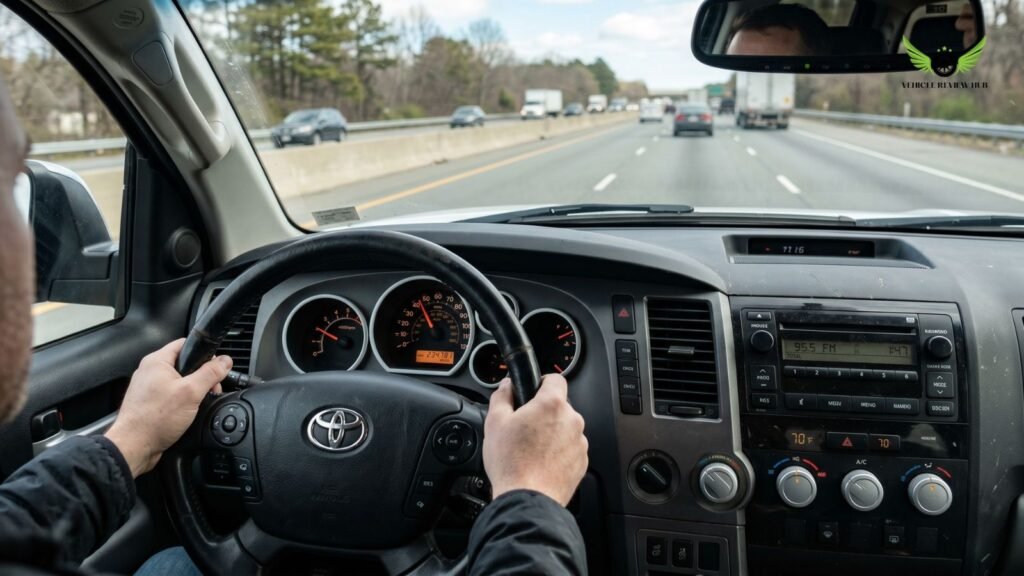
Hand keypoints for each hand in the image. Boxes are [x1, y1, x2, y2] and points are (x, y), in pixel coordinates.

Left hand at [105, 339, 230, 476]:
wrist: (134, 447)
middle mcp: (150, 372)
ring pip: (179, 381)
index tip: (216, 365)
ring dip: (193, 390)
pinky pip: (172, 395)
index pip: (185, 344)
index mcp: (157, 361)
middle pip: (184, 364)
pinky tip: (187, 412)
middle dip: (202, 376)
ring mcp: (149, 388)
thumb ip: (210, 373)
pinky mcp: (150, 403)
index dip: (204, 353)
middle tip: (210, 389)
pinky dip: (183, 401)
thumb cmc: (154, 419)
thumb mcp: (191, 392)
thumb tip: (225, 361)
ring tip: (198, 403)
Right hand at [483, 374, 587, 505]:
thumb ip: (502, 396)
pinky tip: (541, 462)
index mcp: (552, 405)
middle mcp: (572, 420)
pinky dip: (558, 452)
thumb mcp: (495, 422)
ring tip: (531, 449)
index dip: (542, 382)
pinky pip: (570, 448)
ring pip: (565, 428)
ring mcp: (579, 442)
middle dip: (543, 413)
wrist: (528, 498)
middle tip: (524, 427)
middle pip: (559, 406)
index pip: (555, 379)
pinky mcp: (582, 462)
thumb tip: (506, 386)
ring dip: (552, 433)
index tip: (533, 391)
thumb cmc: (512, 463)